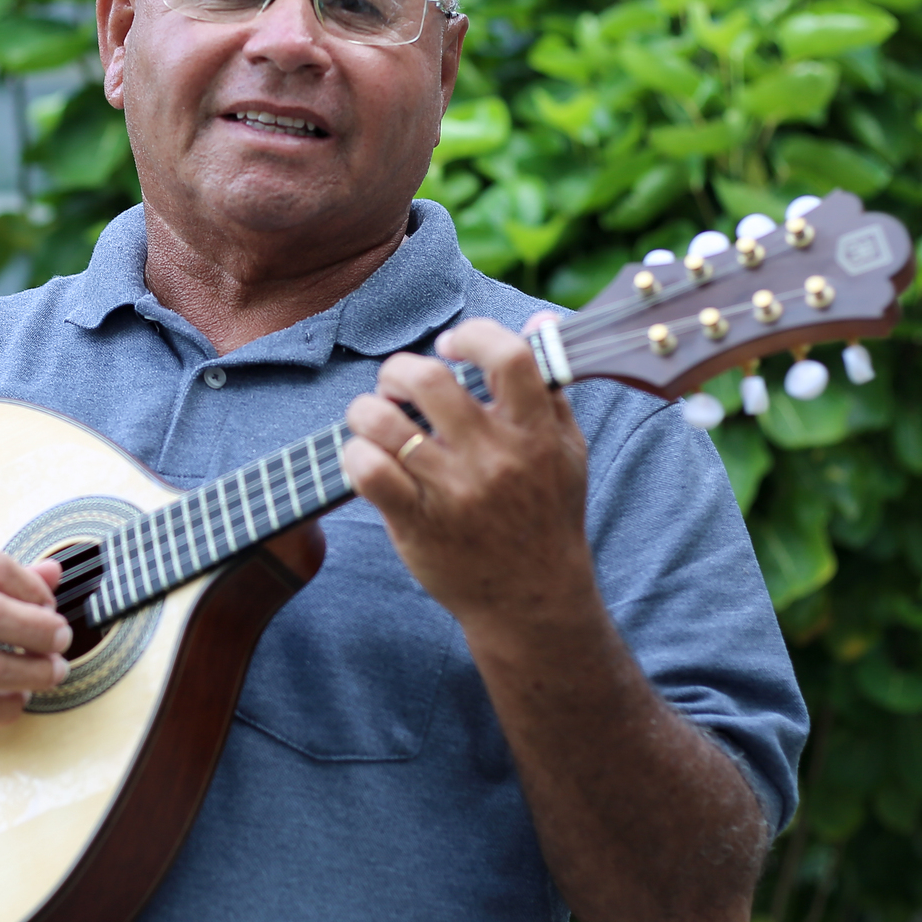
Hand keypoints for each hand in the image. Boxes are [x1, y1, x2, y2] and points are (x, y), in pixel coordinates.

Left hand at [341, 317, 595, 629]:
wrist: (532, 600)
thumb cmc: (546, 515)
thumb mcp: (567, 450)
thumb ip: (552, 385)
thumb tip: (541, 321)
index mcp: (535, 433)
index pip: (507, 356)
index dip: (470, 335)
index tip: (450, 346)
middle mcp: (494, 459)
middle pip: (430, 379)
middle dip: (399, 370)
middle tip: (397, 386)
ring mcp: (453, 492)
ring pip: (384, 421)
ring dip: (366, 408)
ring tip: (373, 417)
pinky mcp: (417, 524)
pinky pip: (367, 472)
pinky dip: (354, 453)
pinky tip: (364, 456)